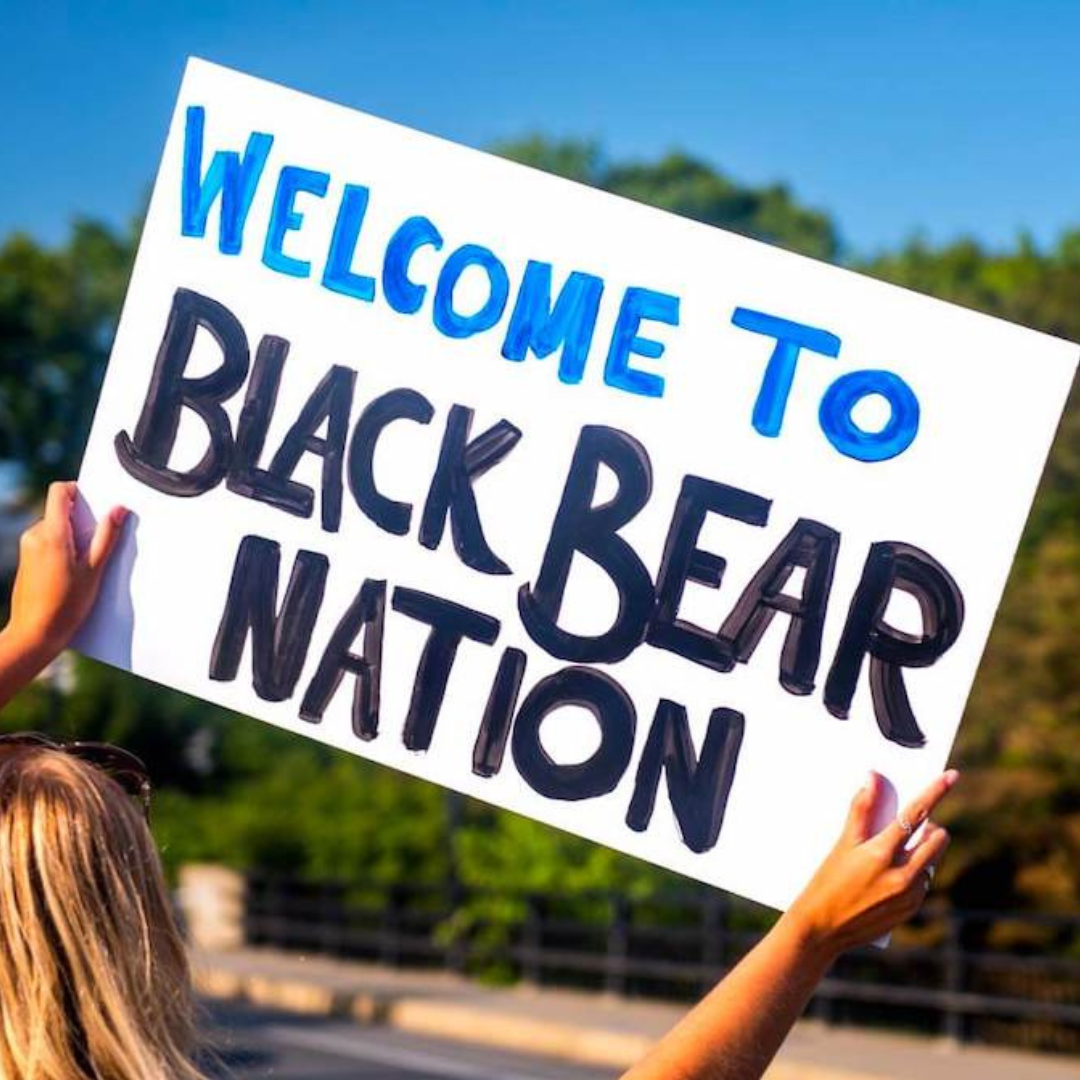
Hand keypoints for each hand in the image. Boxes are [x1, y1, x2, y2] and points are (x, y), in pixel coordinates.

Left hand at [5, 481, 127, 661]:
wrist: (34, 634)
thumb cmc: (65, 606)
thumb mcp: (94, 570)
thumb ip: (107, 536)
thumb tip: (118, 510)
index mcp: (52, 533)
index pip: (61, 491)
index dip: (79, 490)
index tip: (96, 503)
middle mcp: (34, 535)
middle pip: (60, 510)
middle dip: (81, 521)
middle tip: (98, 544)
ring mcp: (28, 547)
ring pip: (55, 527)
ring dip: (73, 537)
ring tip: (87, 564)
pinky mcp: (27, 559)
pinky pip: (47, 542)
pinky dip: (63, 549)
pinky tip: (73, 573)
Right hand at [785, 769, 956, 957]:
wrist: (823, 928)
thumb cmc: (828, 881)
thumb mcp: (842, 843)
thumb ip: (861, 810)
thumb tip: (872, 779)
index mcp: (883, 853)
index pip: (916, 814)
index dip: (935, 792)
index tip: (951, 776)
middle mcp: (902, 874)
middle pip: (935, 838)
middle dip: (930, 827)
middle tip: (914, 825)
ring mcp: (910, 894)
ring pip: (932, 860)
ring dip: (923, 849)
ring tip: (898, 850)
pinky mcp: (911, 909)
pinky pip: (923, 881)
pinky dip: (915, 871)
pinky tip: (892, 874)